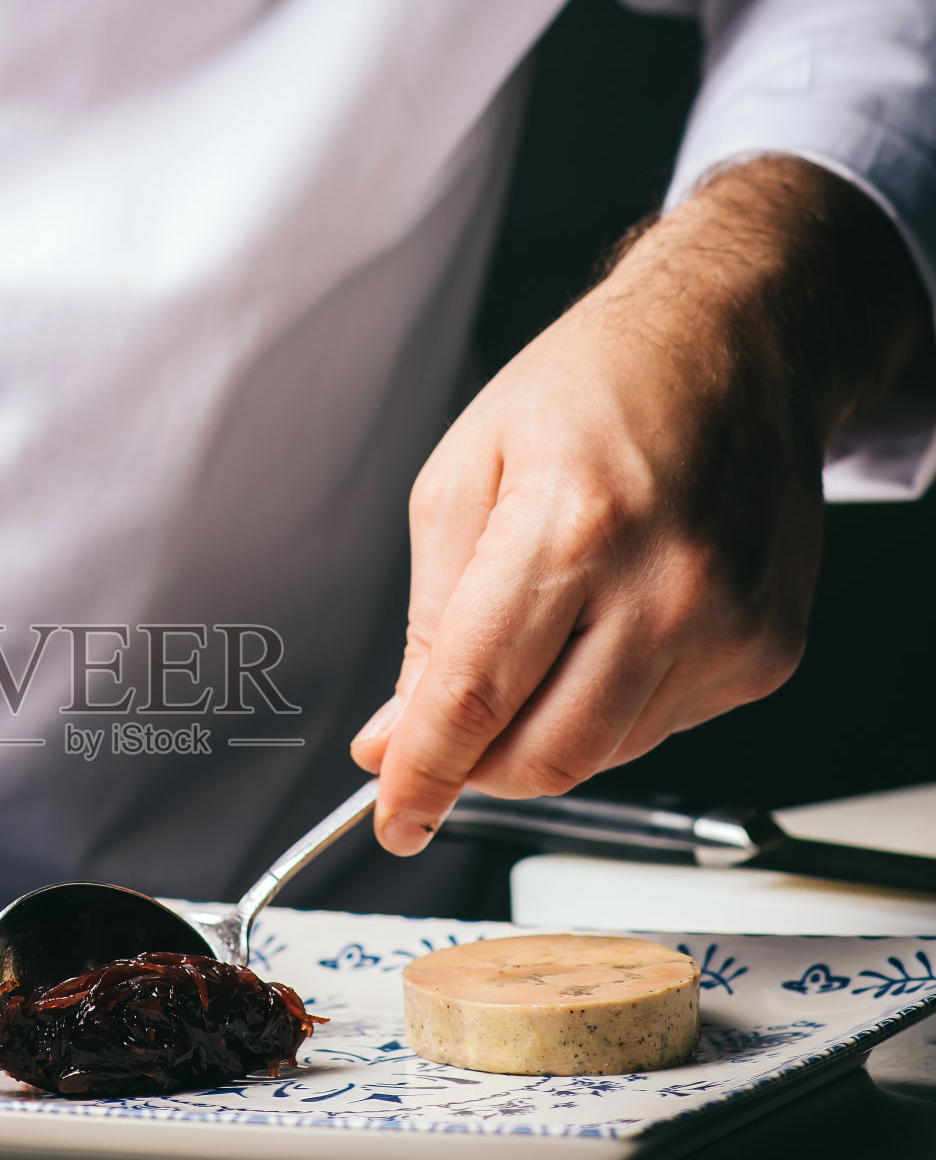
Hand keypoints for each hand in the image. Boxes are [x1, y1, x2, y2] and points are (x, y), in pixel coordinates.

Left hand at [352, 157, 931, 853]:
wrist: (733, 340)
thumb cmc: (590, 389)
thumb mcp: (461, 480)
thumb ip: (426, 624)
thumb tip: (397, 735)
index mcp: (571, 528)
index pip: (475, 698)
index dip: (423, 775)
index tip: (394, 819)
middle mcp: (664, 585)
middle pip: (545, 755)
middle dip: (476, 768)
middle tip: (446, 736)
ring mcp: (728, 625)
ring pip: (602, 755)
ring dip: (541, 732)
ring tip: (541, 637)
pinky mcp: (766, 651)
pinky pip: (659, 728)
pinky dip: (609, 706)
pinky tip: (608, 628)